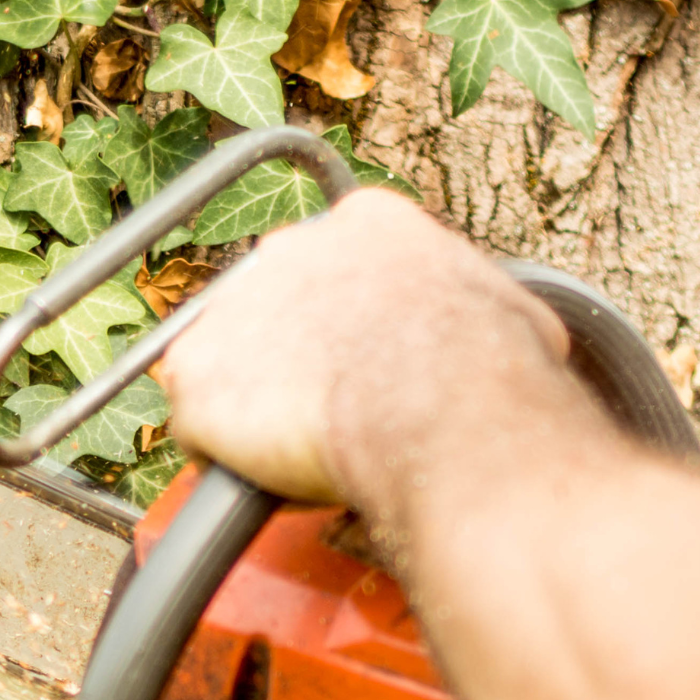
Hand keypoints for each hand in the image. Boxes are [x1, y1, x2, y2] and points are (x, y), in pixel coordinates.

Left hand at [156, 188, 571, 506]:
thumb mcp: (506, 313)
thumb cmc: (483, 372)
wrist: (434, 405)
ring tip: (291, 453)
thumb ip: (468, 310)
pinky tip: (260, 474)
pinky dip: (220, 459)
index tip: (347, 369)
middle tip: (317, 419)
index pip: (327, 271)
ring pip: (224, 370)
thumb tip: (495, 340)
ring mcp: (232, 308)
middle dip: (282, 367)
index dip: (333, 331)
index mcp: (365, 225)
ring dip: (248, 412)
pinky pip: (193, 427)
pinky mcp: (195, 372)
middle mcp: (287, 249)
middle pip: (265, 315)